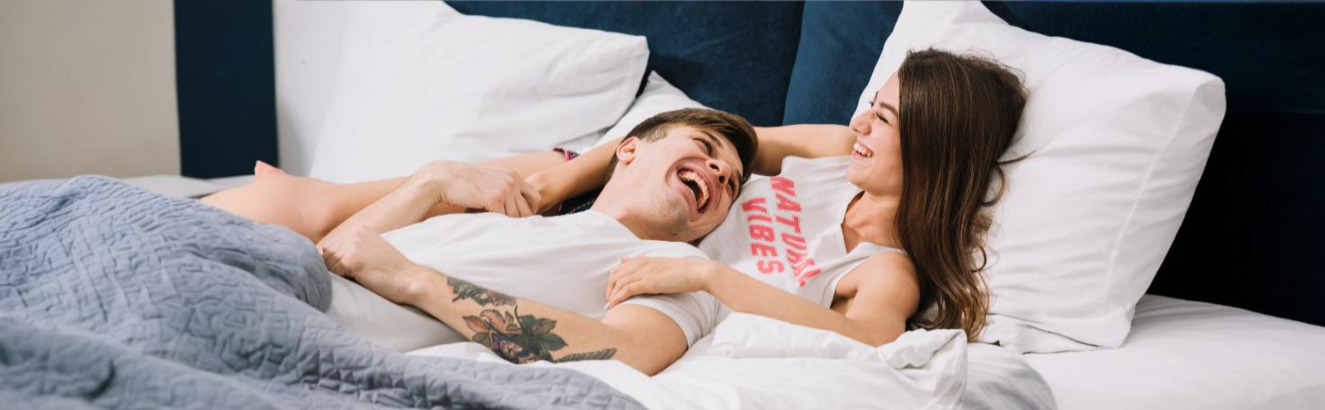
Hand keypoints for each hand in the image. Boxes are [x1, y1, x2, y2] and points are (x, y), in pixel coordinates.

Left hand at [318, 224, 424, 302]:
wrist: (411, 280)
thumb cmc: (393, 271)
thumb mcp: (373, 251)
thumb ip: (354, 248)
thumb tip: (327, 257)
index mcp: (360, 229)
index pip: (331, 247)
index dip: (338, 262)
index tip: (355, 270)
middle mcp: (355, 232)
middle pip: (327, 255)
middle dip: (336, 268)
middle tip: (358, 275)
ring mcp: (353, 244)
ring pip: (328, 264)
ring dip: (339, 275)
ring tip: (361, 277)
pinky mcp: (352, 259)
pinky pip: (333, 273)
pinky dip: (343, 280)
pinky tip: (362, 279)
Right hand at [412, 161, 541, 217]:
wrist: (445, 177)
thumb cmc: (465, 182)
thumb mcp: (491, 179)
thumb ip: (505, 188)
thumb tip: (515, 207)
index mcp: (513, 176)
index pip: (535, 197)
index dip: (529, 210)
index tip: (519, 218)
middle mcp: (512, 181)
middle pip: (527, 211)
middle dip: (518, 221)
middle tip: (506, 227)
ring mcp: (505, 190)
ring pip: (516, 218)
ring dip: (506, 224)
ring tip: (495, 225)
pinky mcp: (495, 199)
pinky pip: (504, 219)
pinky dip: (498, 224)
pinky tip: (489, 224)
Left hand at [605, 257, 717, 308]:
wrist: (696, 272)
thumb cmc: (682, 272)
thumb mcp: (660, 265)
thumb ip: (643, 265)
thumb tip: (625, 261)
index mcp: (643, 259)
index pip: (619, 269)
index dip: (612, 282)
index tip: (612, 293)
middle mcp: (640, 264)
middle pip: (615, 276)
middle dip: (609, 290)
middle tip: (609, 302)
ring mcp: (644, 272)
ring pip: (618, 283)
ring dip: (611, 296)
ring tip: (609, 307)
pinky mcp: (648, 282)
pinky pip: (626, 290)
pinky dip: (617, 299)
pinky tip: (614, 307)